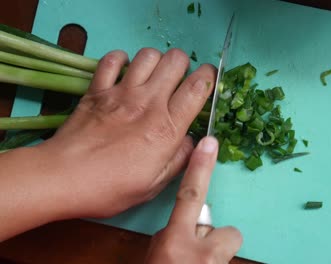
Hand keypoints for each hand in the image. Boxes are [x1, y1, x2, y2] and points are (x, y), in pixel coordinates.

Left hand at [37, 48, 215, 217]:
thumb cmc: (110, 187)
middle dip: (184, 65)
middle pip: (176, 60)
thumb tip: (193, 141)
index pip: (198, 87)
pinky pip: (112, 59)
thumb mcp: (155, 184)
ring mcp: (121, 92)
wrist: (63, 177)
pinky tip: (123, 73)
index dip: (209, 77)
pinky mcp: (97, 89)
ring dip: (155, 61)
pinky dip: (121, 60)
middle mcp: (148, 102)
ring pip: (147, 55)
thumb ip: (180, 159)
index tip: (209, 80)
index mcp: (167, 127)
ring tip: (152, 77)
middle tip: (178, 80)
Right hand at [145, 136, 241, 263]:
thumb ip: (169, 237)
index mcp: (174, 244)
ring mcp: (216, 263)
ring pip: (229, 244)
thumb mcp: (155, 256)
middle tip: (199, 254)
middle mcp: (200, 253)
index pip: (190, 195)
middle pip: (227, 229)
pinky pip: (229, 259)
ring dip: (218, 252)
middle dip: (216, 236)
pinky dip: (218, 261)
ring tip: (201, 262)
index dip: (201, 167)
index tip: (210, 143)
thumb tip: (180, 229)